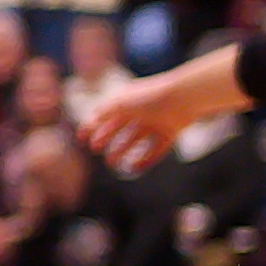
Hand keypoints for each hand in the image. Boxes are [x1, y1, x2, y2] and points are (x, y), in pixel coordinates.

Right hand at [84, 46, 237, 171]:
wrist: (183, 97)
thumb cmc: (149, 97)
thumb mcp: (120, 103)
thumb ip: (103, 113)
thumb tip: (89, 123)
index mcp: (129, 100)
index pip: (107, 114)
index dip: (94, 126)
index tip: (82, 139)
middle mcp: (142, 111)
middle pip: (121, 128)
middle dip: (108, 139)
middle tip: (97, 151)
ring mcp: (157, 123)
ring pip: (136, 140)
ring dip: (123, 151)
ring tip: (114, 163)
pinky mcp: (170, 134)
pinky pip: (155, 150)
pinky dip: (145, 160)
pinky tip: (133, 168)